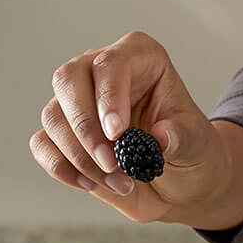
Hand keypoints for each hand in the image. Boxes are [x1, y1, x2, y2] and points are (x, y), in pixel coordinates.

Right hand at [31, 31, 242, 230]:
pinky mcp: (63, 134)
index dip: (109, 96)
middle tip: (111, 163)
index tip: (118, 133)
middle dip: (86, 127)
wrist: (181, 184)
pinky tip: (91, 183)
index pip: (111, 63)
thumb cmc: (191, 152)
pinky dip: (62, 168)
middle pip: (68, 80)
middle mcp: (101, 71)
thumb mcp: (199, 144)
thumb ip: (183, 137)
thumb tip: (161, 137)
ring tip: (117, 180)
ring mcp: (78, 101)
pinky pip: (43, 144)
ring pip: (53, 115)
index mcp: (139, 58)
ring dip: (80, 156)